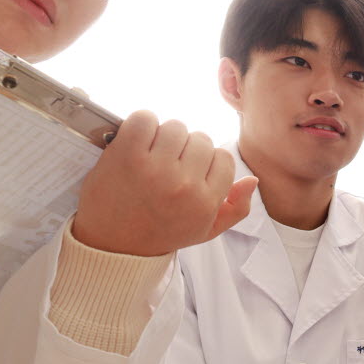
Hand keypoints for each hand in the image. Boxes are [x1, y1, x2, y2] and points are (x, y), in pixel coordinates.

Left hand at [72, 111, 256, 256]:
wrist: (111, 244)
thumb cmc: (159, 234)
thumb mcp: (205, 231)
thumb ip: (235, 208)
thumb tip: (251, 179)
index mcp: (206, 202)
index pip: (224, 158)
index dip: (208, 160)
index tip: (192, 169)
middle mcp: (184, 184)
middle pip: (201, 139)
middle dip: (187, 147)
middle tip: (169, 162)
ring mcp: (155, 168)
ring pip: (176, 127)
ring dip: (165, 135)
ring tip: (153, 152)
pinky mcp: (126, 154)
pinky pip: (145, 118)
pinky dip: (142, 124)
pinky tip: (138, 141)